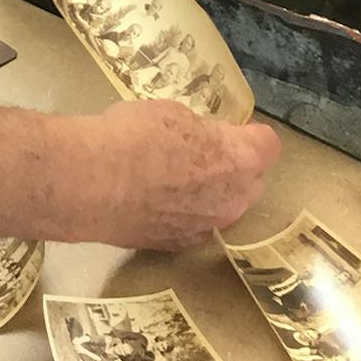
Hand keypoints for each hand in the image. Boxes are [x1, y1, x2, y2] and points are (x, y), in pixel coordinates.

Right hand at [66, 99, 282, 250]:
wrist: (92, 183)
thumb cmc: (134, 136)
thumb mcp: (174, 114)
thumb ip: (201, 132)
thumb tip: (204, 141)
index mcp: (239, 160)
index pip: (268, 145)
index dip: (251, 135)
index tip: (232, 130)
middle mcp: (233, 200)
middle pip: (251, 181)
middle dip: (235, 168)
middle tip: (202, 153)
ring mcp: (206, 228)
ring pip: (222, 208)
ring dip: (210, 194)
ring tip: (172, 179)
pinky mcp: (177, 246)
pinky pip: (193, 226)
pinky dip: (182, 214)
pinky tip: (153, 202)